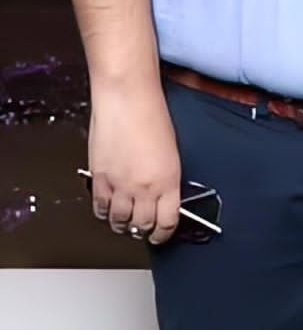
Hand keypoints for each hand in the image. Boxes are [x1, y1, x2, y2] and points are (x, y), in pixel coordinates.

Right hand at [88, 82, 181, 244]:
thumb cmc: (151, 116)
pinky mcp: (100, 178)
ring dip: (122, 226)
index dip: (164, 234)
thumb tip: (162, 196)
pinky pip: (99, 207)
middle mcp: (145, 188)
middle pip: (143, 225)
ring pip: (119, 221)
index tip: (161, 235)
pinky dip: (103, 213)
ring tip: (124, 224)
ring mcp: (120, 185)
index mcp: (168, 182)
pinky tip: (106, 210)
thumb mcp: (171, 153)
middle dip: (143, 232)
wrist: (127, 99)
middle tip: (142, 231)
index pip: (168, 222)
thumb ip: (166, 179)